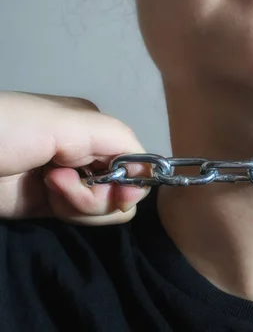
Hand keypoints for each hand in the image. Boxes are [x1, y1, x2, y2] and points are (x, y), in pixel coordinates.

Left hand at [0, 91, 150, 224]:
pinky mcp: (54, 207)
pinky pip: (85, 218)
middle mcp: (89, 155)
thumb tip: (150, 171)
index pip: (138, 160)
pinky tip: (46, 198)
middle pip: (126, 188)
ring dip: (83, 203)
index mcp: (95, 128)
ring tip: (48, 187)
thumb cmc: (6, 130)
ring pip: (110, 208)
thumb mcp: (66, 121)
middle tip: (63, 182)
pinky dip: (72, 213)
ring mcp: (72, 183)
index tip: (116, 187)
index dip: (134, 179)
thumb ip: (116, 138)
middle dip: (102, 193)